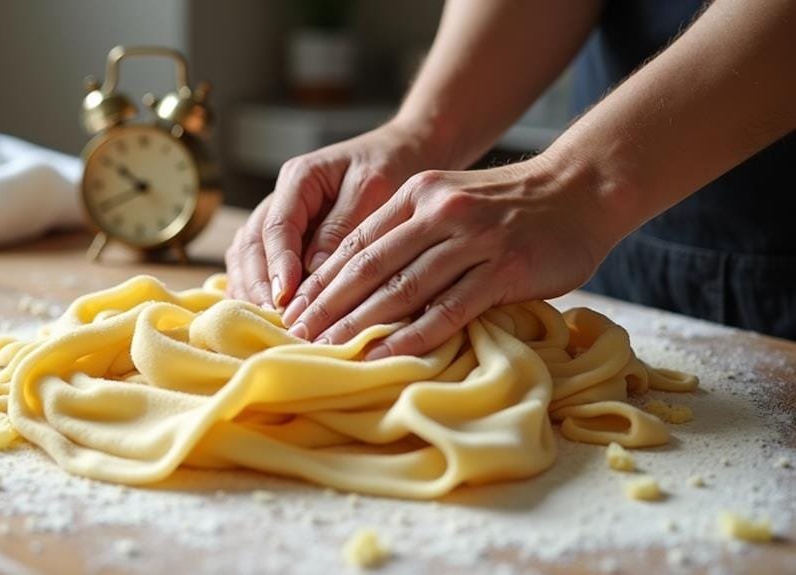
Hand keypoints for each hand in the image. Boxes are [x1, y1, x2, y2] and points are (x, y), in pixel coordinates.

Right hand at [225, 119, 453, 306]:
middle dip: (257, 284)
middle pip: (252, 244)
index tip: (284, 297)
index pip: (277, 227)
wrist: (403, 150)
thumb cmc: (393, 165)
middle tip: (273, 319)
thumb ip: (342, 227)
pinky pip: (260, 262)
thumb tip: (312, 270)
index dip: (277, 265)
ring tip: (266, 322)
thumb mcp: (374, 189)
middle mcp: (282, 197)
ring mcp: (280, 216)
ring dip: (251, 288)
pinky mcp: (289, 235)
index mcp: (299, 178)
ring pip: (248, 255)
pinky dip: (257, 287)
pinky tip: (264, 314)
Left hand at [282, 155, 614, 358]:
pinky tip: (384, 357)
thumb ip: (409, 230)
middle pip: (369, 267)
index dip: (321, 278)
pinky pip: (447, 310)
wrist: (580, 190)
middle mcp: (439, 213)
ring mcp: (472, 240)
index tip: (292, 308)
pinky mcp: (503, 269)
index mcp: (418, 193)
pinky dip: (412, 337)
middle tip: (295, 335)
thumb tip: (359, 282)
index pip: (357, 242)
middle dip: (328, 305)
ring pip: (402, 289)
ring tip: (327, 351)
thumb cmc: (509, 205)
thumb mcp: (449, 199)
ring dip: (360, 324)